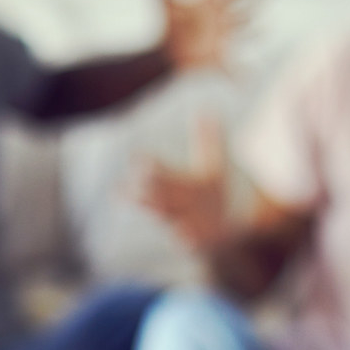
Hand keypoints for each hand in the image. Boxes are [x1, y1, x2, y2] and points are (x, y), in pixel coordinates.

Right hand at [137, 116, 231, 250]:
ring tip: (142, 204)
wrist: (225, 228)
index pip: (159, 171)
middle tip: (124, 183)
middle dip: (145, 187)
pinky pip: (188, 239)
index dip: (149, 165)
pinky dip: (185, 236)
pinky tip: (182, 233)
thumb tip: (207, 110)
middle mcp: (176, 201)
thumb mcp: (214, 165)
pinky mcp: (196, 239)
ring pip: (166, 214)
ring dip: (155, 209)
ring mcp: (184, 220)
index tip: (136, 158)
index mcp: (178, 182)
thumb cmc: (213, 194)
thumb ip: (208, 140)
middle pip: (158, 192)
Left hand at [141, 0, 263, 74]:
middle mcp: (224, 13)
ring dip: (251, 31)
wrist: (172, 51)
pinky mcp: (219, 56)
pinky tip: (248, 78)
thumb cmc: (173, 23)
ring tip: (263, 29)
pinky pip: (232, 67)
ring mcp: (225, 34)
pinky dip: (239, 73)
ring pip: (241, 29)